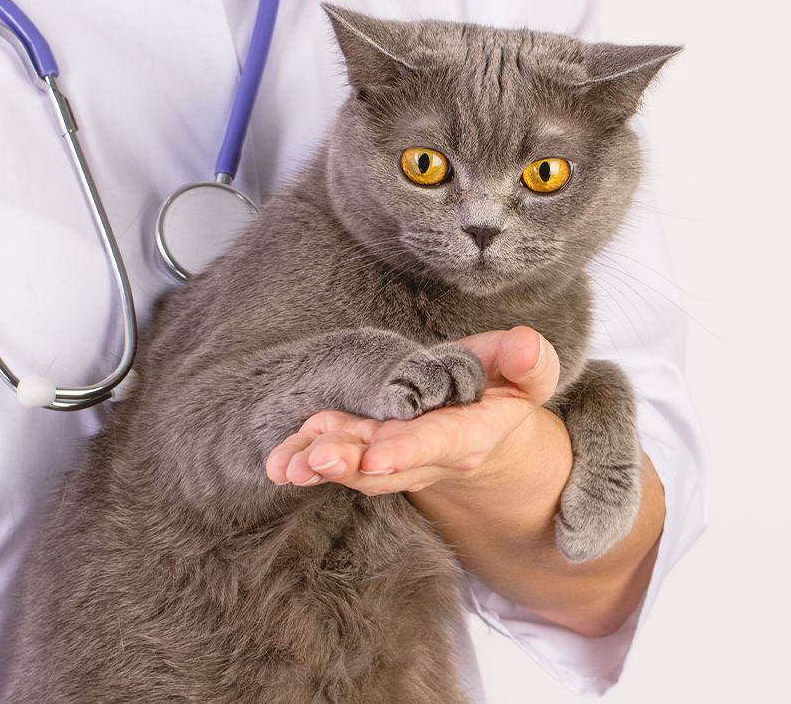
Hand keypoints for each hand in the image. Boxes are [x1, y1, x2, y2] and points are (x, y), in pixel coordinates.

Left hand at [265, 326, 560, 493]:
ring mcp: (393, 454)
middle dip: (350, 462)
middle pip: (387, 462)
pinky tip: (280, 460)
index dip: (410, 450)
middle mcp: (428, 455)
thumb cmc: (502, 388)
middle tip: (315, 460)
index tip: (377, 457)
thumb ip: (529, 362)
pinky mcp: (366, 447)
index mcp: (470, 434)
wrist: (481, 424)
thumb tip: (527, 343)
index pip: (440, 444)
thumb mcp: (526, 373)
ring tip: (286, 465)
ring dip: (319, 463)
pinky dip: (305, 455)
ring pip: (355, 464)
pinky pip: (336, 454)